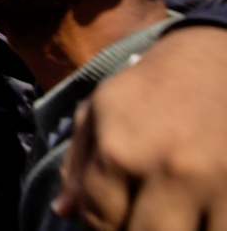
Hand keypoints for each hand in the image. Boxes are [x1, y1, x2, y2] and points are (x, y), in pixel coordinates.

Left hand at [53, 25, 226, 227]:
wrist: (215, 60)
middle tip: (136, 217)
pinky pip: (222, 228)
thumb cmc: (149, 87)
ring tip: (168, 215)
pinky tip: (195, 213)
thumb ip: (78, 165)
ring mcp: (217, 184)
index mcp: (122, 151)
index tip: (107, 216)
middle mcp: (170, 171)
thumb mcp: (98, 112)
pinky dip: (208, 225)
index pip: (100, 220)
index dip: (98, 225)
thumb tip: (64, 211)